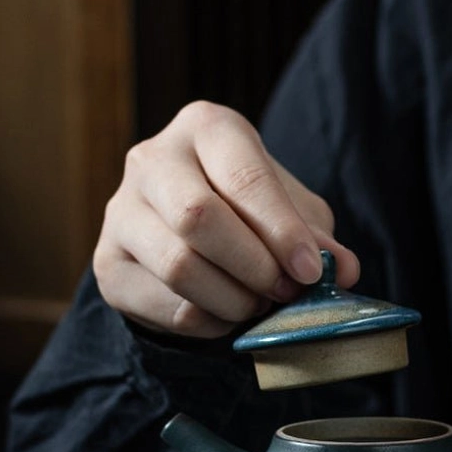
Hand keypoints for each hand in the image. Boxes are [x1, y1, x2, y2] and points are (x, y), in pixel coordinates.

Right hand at [93, 100, 359, 337]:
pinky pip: (166, 307)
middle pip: (198, 219)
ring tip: (259, 304)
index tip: (310, 272)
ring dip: (233, 300)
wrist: (184, 230)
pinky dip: (210, 323)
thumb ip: (317, 237)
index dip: (281, 231)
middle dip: (253, 267)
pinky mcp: (109, 264)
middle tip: (284, 291)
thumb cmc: (247, 210)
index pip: (244, 177)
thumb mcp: (290, 211)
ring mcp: (121, 212)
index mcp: (206, 128)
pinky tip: (227, 316)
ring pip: (179, 268)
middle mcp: (152, 159)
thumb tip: (343, 271)